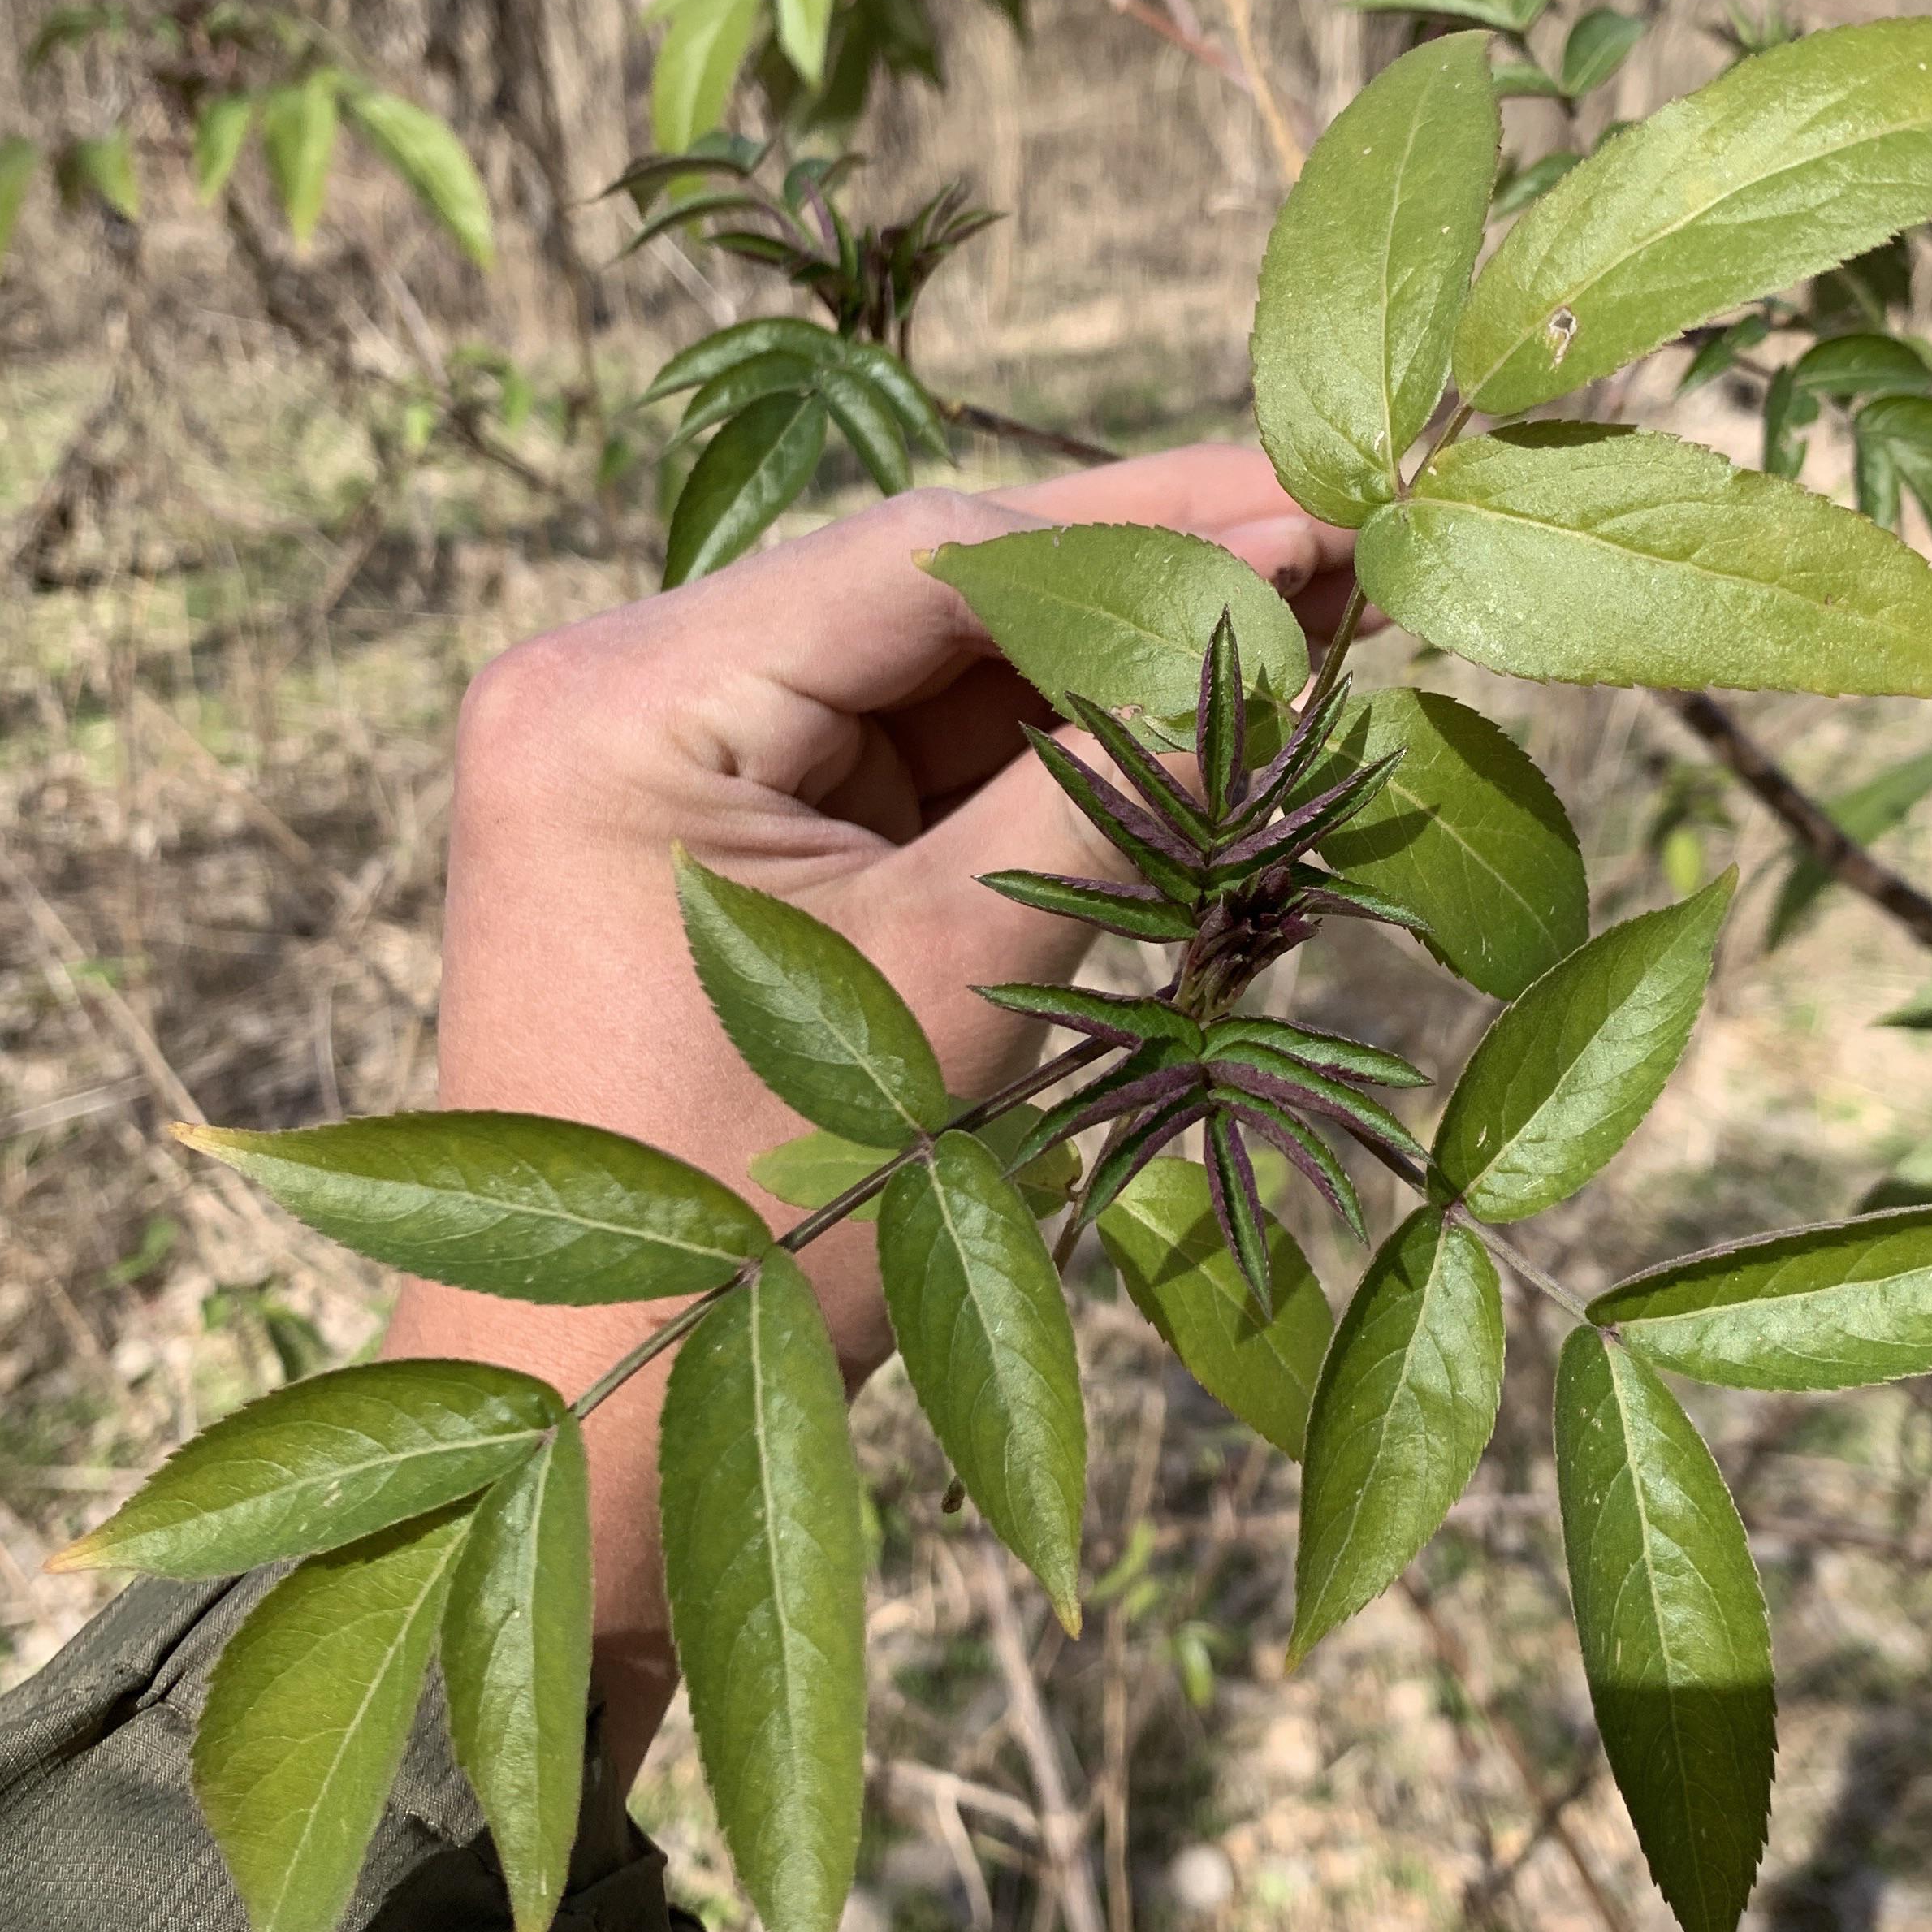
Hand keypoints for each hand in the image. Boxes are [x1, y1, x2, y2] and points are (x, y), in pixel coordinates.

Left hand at [384, 445, 1355, 1773]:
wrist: (592, 1424)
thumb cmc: (752, 1225)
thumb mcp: (954, 980)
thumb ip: (1112, 788)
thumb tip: (1284, 618)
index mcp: (620, 698)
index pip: (926, 554)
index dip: (1144, 527)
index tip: (1319, 507)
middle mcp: (613, 689)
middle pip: (926, 594)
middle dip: (1138, 590)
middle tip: (1339, 557)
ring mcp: (653, 758)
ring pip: (928, 675)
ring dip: (1102, 678)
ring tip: (1301, 647)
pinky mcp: (707, 832)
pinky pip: (898, 761)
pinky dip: (1035, 766)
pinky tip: (1183, 745)